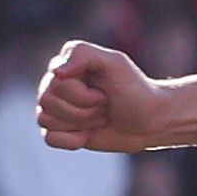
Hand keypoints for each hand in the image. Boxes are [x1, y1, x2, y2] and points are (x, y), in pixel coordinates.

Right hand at [35, 41, 170, 152]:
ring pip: (45, 119)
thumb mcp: (116, 63)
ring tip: (100, 116)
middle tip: (105, 106)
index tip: (106, 93)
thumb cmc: (135, 90)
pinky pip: (49, 138)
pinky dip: (72, 140)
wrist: (151, 121)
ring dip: (81, 123)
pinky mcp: (59, 130)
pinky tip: (88, 134)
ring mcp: (56, 107)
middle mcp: (56, 84)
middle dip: (84, 110)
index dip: (83, 95)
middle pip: (47, 101)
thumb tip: (56, 73)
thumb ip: (84, 55)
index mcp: (66, 64)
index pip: (55, 83)